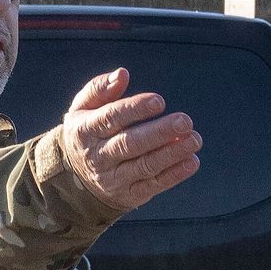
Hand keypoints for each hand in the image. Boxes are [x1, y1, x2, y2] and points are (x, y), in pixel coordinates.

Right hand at [56, 68, 200, 213]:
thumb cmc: (88, 132)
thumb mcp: (83, 108)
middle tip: (185, 121)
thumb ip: (100, 88)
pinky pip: (153, 185)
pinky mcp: (129, 195)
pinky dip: (174, 175)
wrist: (76, 179)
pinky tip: (191, 162)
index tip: (159, 102)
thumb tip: (122, 74)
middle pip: (130, 144)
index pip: (111, 118)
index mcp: (86, 130)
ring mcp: (113, 179)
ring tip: (194, 140)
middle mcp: (98, 156)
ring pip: (144, 166)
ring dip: (172, 154)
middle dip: (159, 133)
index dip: (135, 109)